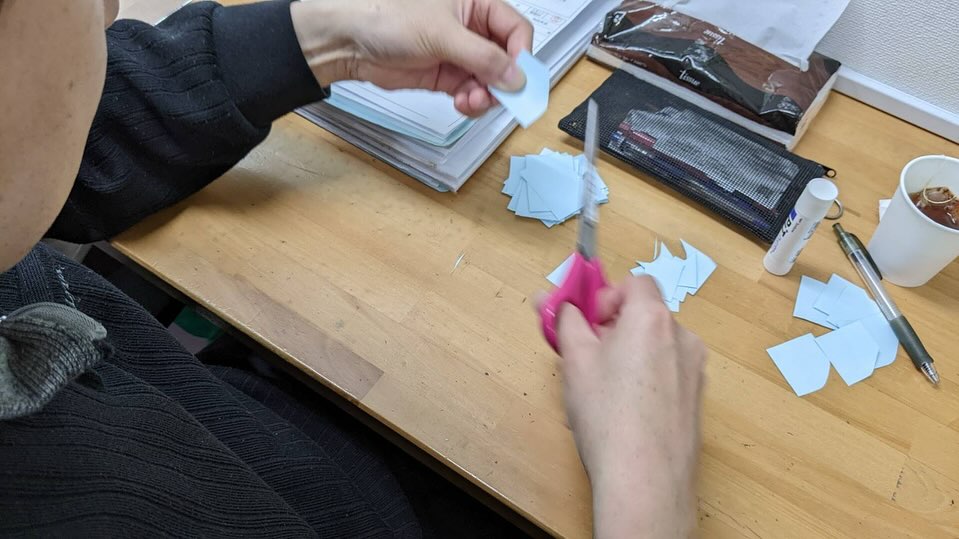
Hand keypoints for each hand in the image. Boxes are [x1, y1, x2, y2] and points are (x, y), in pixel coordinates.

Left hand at [291, 0, 532, 116]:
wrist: (351, 41)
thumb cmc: (387, 18)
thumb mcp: (442, 33)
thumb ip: (483, 57)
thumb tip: (515, 76)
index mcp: (476, 4)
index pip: (515, 30)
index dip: (521, 55)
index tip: (518, 78)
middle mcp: (472, 29)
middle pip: (507, 59)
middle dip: (504, 81)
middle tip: (501, 98)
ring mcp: (460, 54)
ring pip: (491, 81)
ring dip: (487, 96)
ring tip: (473, 100)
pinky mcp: (448, 76)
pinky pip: (473, 93)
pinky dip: (473, 102)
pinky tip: (463, 103)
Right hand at [553, 276, 705, 537]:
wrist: (644, 479)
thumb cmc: (606, 415)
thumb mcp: (574, 360)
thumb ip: (565, 322)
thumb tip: (554, 300)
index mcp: (652, 318)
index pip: (635, 282)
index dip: (607, 296)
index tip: (588, 323)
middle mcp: (682, 337)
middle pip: (646, 315)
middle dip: (614, 328)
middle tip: (587, 357)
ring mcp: (695, 370)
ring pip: (657, 346)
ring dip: (630, 354)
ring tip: (603, 390)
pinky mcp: (696, 400)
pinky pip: (668, 374)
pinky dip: (647, 380)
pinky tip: (625, 412)